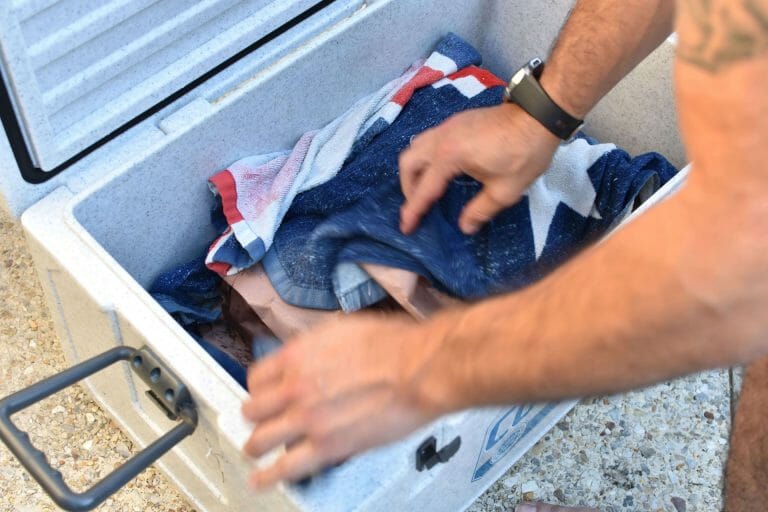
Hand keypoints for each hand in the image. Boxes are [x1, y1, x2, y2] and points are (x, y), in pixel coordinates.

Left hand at [241, 313, 448, 487]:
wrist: (419, 368)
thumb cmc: (394, 345)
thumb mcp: (343, 329)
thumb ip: (317, 347)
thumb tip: (311, 355)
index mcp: (298, 355)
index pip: (257, 377)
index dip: (260, 389)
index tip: (265, 395)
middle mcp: (295, 386)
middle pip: (253, 410)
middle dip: (256, 417)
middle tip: (262, 421)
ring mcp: (307, 419)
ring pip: (260, 440)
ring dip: (257, 446)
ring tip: (257, 451)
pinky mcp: (326, 446)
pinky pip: (285, 468)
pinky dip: (268, 477)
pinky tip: (261, 480)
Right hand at [398, 103, 559, 234]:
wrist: (539, 115)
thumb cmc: (524, 153)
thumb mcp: (505, 191)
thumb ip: (480, 211)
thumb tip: (465, 227)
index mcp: (449, 157)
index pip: (424, 189)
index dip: (413, 211)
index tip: (406, 227)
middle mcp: (441, 138)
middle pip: (408, 162)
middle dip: (407, 187)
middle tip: (417, 205)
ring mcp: (447, 126)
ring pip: (415, 147)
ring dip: (414, 169)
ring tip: (425, 188)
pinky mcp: (456, 121)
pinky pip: (428, 140)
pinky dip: (425, 157)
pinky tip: (439, 169)